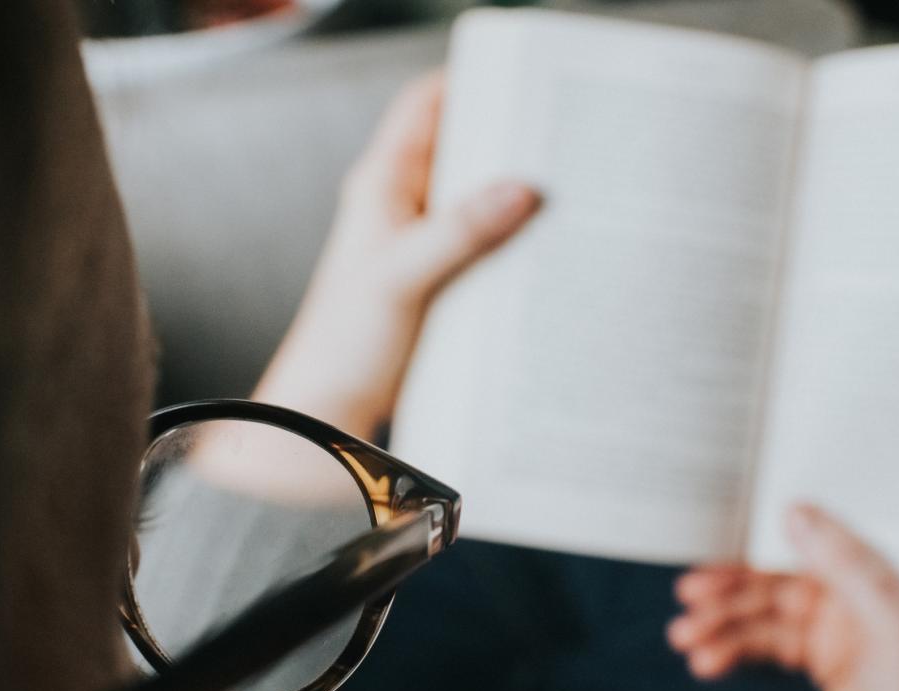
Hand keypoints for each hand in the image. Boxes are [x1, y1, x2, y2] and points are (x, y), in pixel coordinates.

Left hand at [254, 72, 539, 437]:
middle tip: (561, 141)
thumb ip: (460, 232)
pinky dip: (512, 240)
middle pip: (463, 150)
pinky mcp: (440, 280)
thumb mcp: (404, 278)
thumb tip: (519, 191)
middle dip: (509, 142)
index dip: (468, 82)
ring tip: (565, 192)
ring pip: (479, 199)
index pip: (424, 106)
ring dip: (515, 196)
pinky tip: (546, 250)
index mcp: (382, 185)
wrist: (333, 405)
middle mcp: (403, 206)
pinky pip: (485, 245)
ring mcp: (423, 243)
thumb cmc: (346, 341)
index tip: (521, 78)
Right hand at [667, 505, 898, 690]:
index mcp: (877, 580)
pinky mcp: (831, 668)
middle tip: (685, 611)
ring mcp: (841, 635)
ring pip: (767, 621)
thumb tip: (796, 510)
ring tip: (687, 645)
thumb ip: (847, 566)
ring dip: (725, 630)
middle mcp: (855, 599)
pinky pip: (773, 650)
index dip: (752, 559)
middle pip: (776, 588)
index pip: (803, 552)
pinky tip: (711, 663)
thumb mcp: (897, 628)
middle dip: (727, 599)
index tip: (707, 565)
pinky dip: (740, 654)